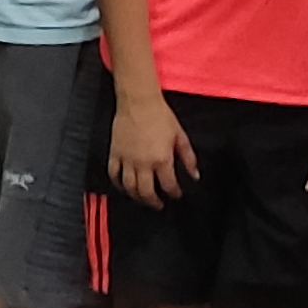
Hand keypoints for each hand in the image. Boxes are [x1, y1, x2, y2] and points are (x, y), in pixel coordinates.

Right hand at [108, 90, 194, 208]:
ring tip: (142, 199)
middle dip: (153, 202)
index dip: (174, 193)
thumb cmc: (160, 116)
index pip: (168, 185)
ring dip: (136, 197)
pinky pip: (113, 174)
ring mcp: (127, 160)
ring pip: (129, 187)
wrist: (139, 102)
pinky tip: (124, 187)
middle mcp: (143, 163)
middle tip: (158, 204)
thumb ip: (188, 158)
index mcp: (161, 159)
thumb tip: (194, 174)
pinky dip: (118, 184)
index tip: (176, 194)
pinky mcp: (115, 154)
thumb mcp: (180, 137)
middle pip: (146, 192)